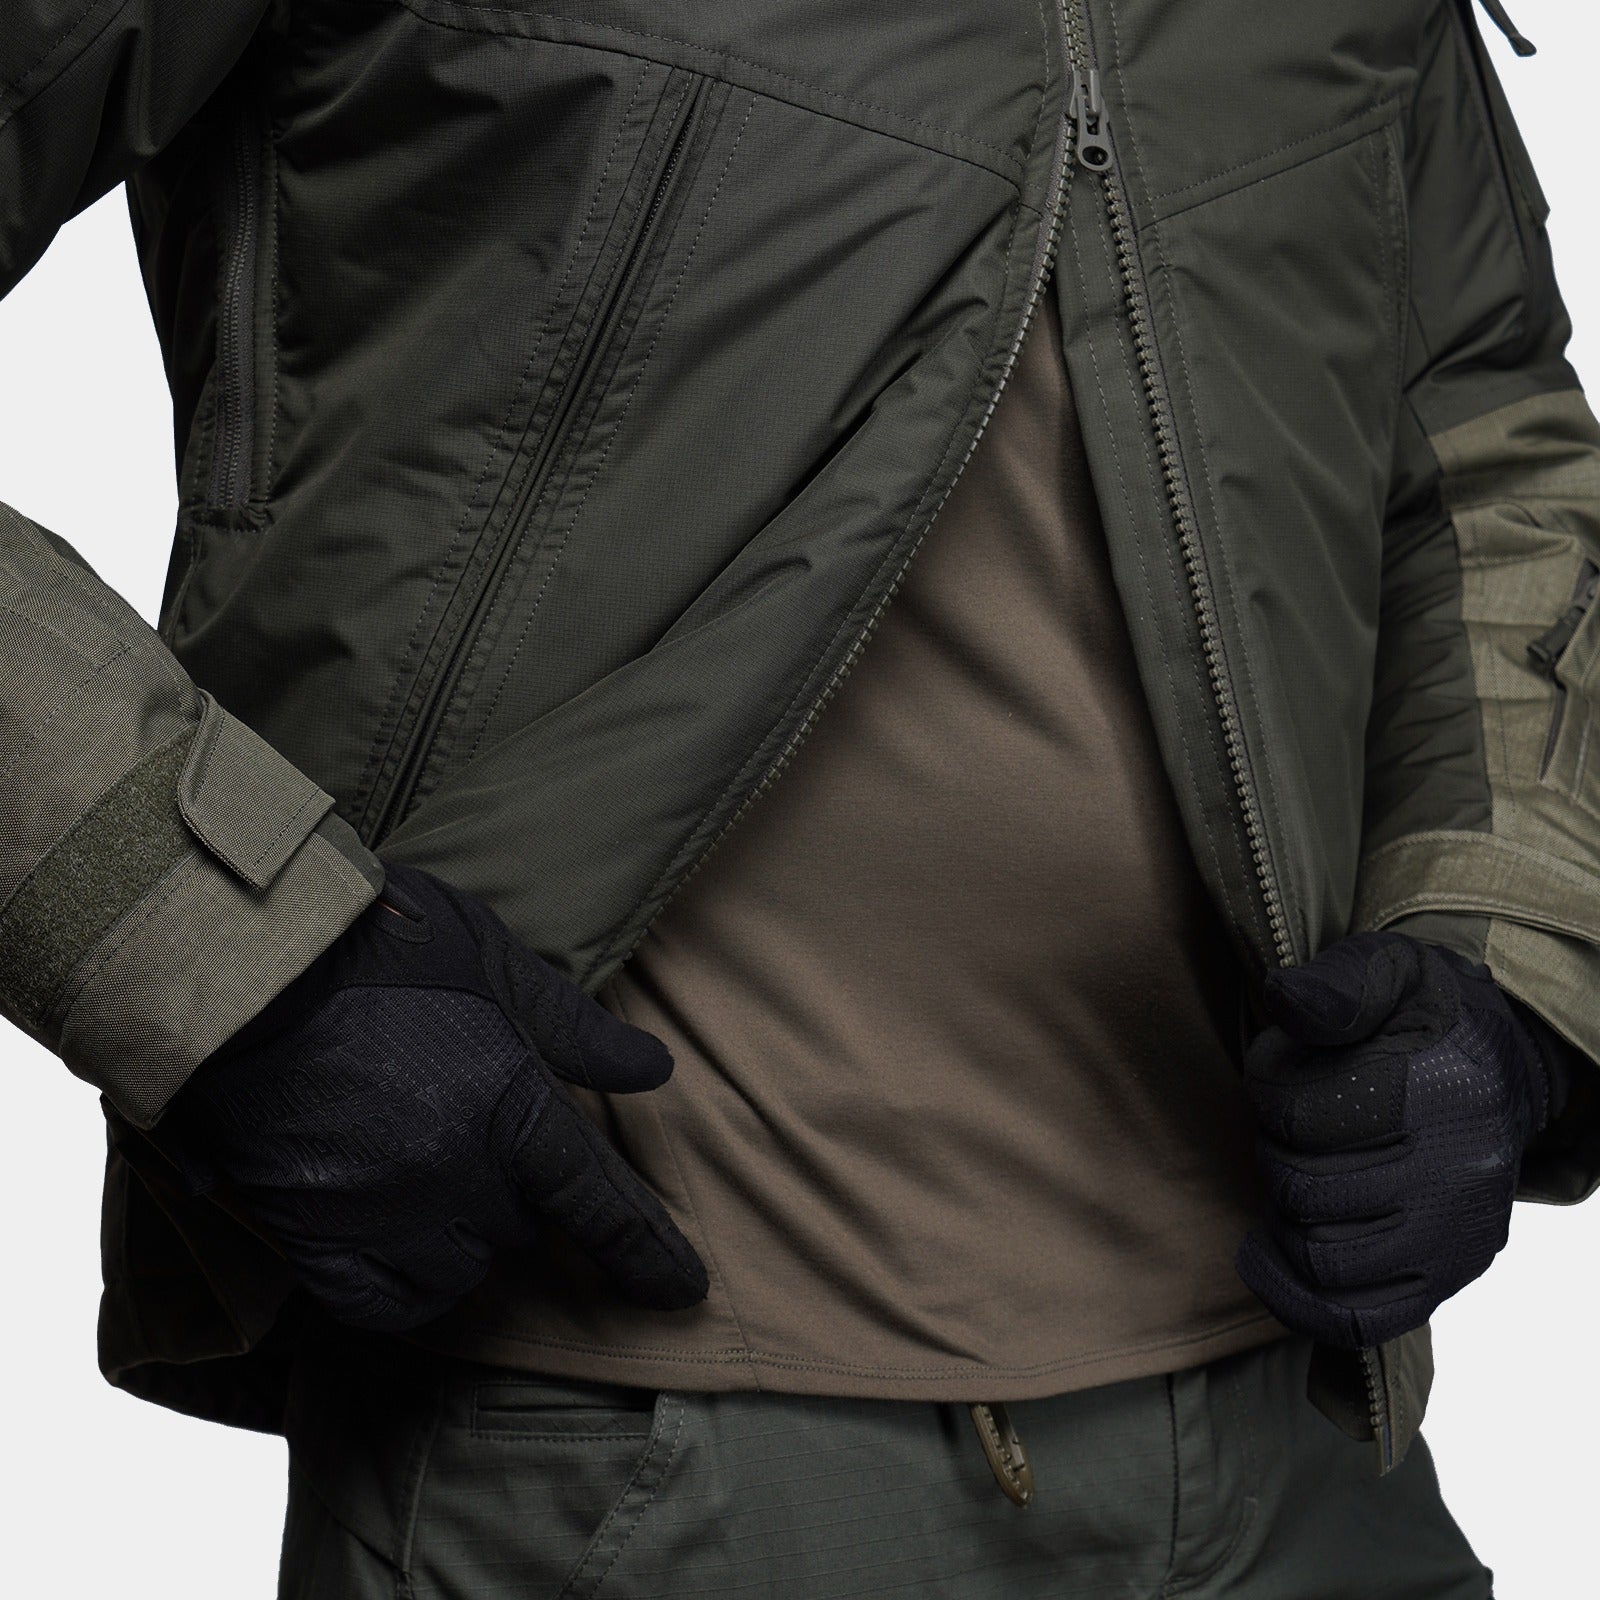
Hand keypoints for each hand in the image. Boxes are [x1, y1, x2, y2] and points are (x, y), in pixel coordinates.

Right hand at [156, 861, 707, 1331]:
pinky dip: (402, 1286)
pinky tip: (399, 1246)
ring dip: (466, 1240)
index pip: (603, 1206)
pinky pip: (378, 1304)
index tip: (683, 1292)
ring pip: (458, 1273)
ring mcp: (382, 1213)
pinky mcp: (312, 1235)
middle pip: (525, 1230)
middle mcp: (457, 1175)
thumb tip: (656, 1071)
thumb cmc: (382, 943)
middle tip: (488, 1147)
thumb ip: (578, 1030)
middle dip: (523, 1197)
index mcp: (513, 1108)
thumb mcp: (499, 964)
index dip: (649, 1255)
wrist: (245, 962)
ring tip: (440, 1187)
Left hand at [1235, 931, 1554, 1348]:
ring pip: (1323, 1258)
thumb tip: (1285, 998)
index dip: (1265, 1091)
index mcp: (1442, 1089)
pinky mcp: (1448, 1277)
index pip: (1301, 1116)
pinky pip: (1357, 1319)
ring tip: (1287, 1178)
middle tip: (1285, 1127)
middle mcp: (1462, 1171)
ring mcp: (1458, 1235)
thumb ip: (1335, 984)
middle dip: (1272, 1153)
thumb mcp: (1384, 971)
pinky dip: (1295, 1298)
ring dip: (1282, 1217)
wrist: (1498, 1063)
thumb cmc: (1420, 1016)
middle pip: (1306, 1189)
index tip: (1278, 1073)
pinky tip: (1261, 1255)